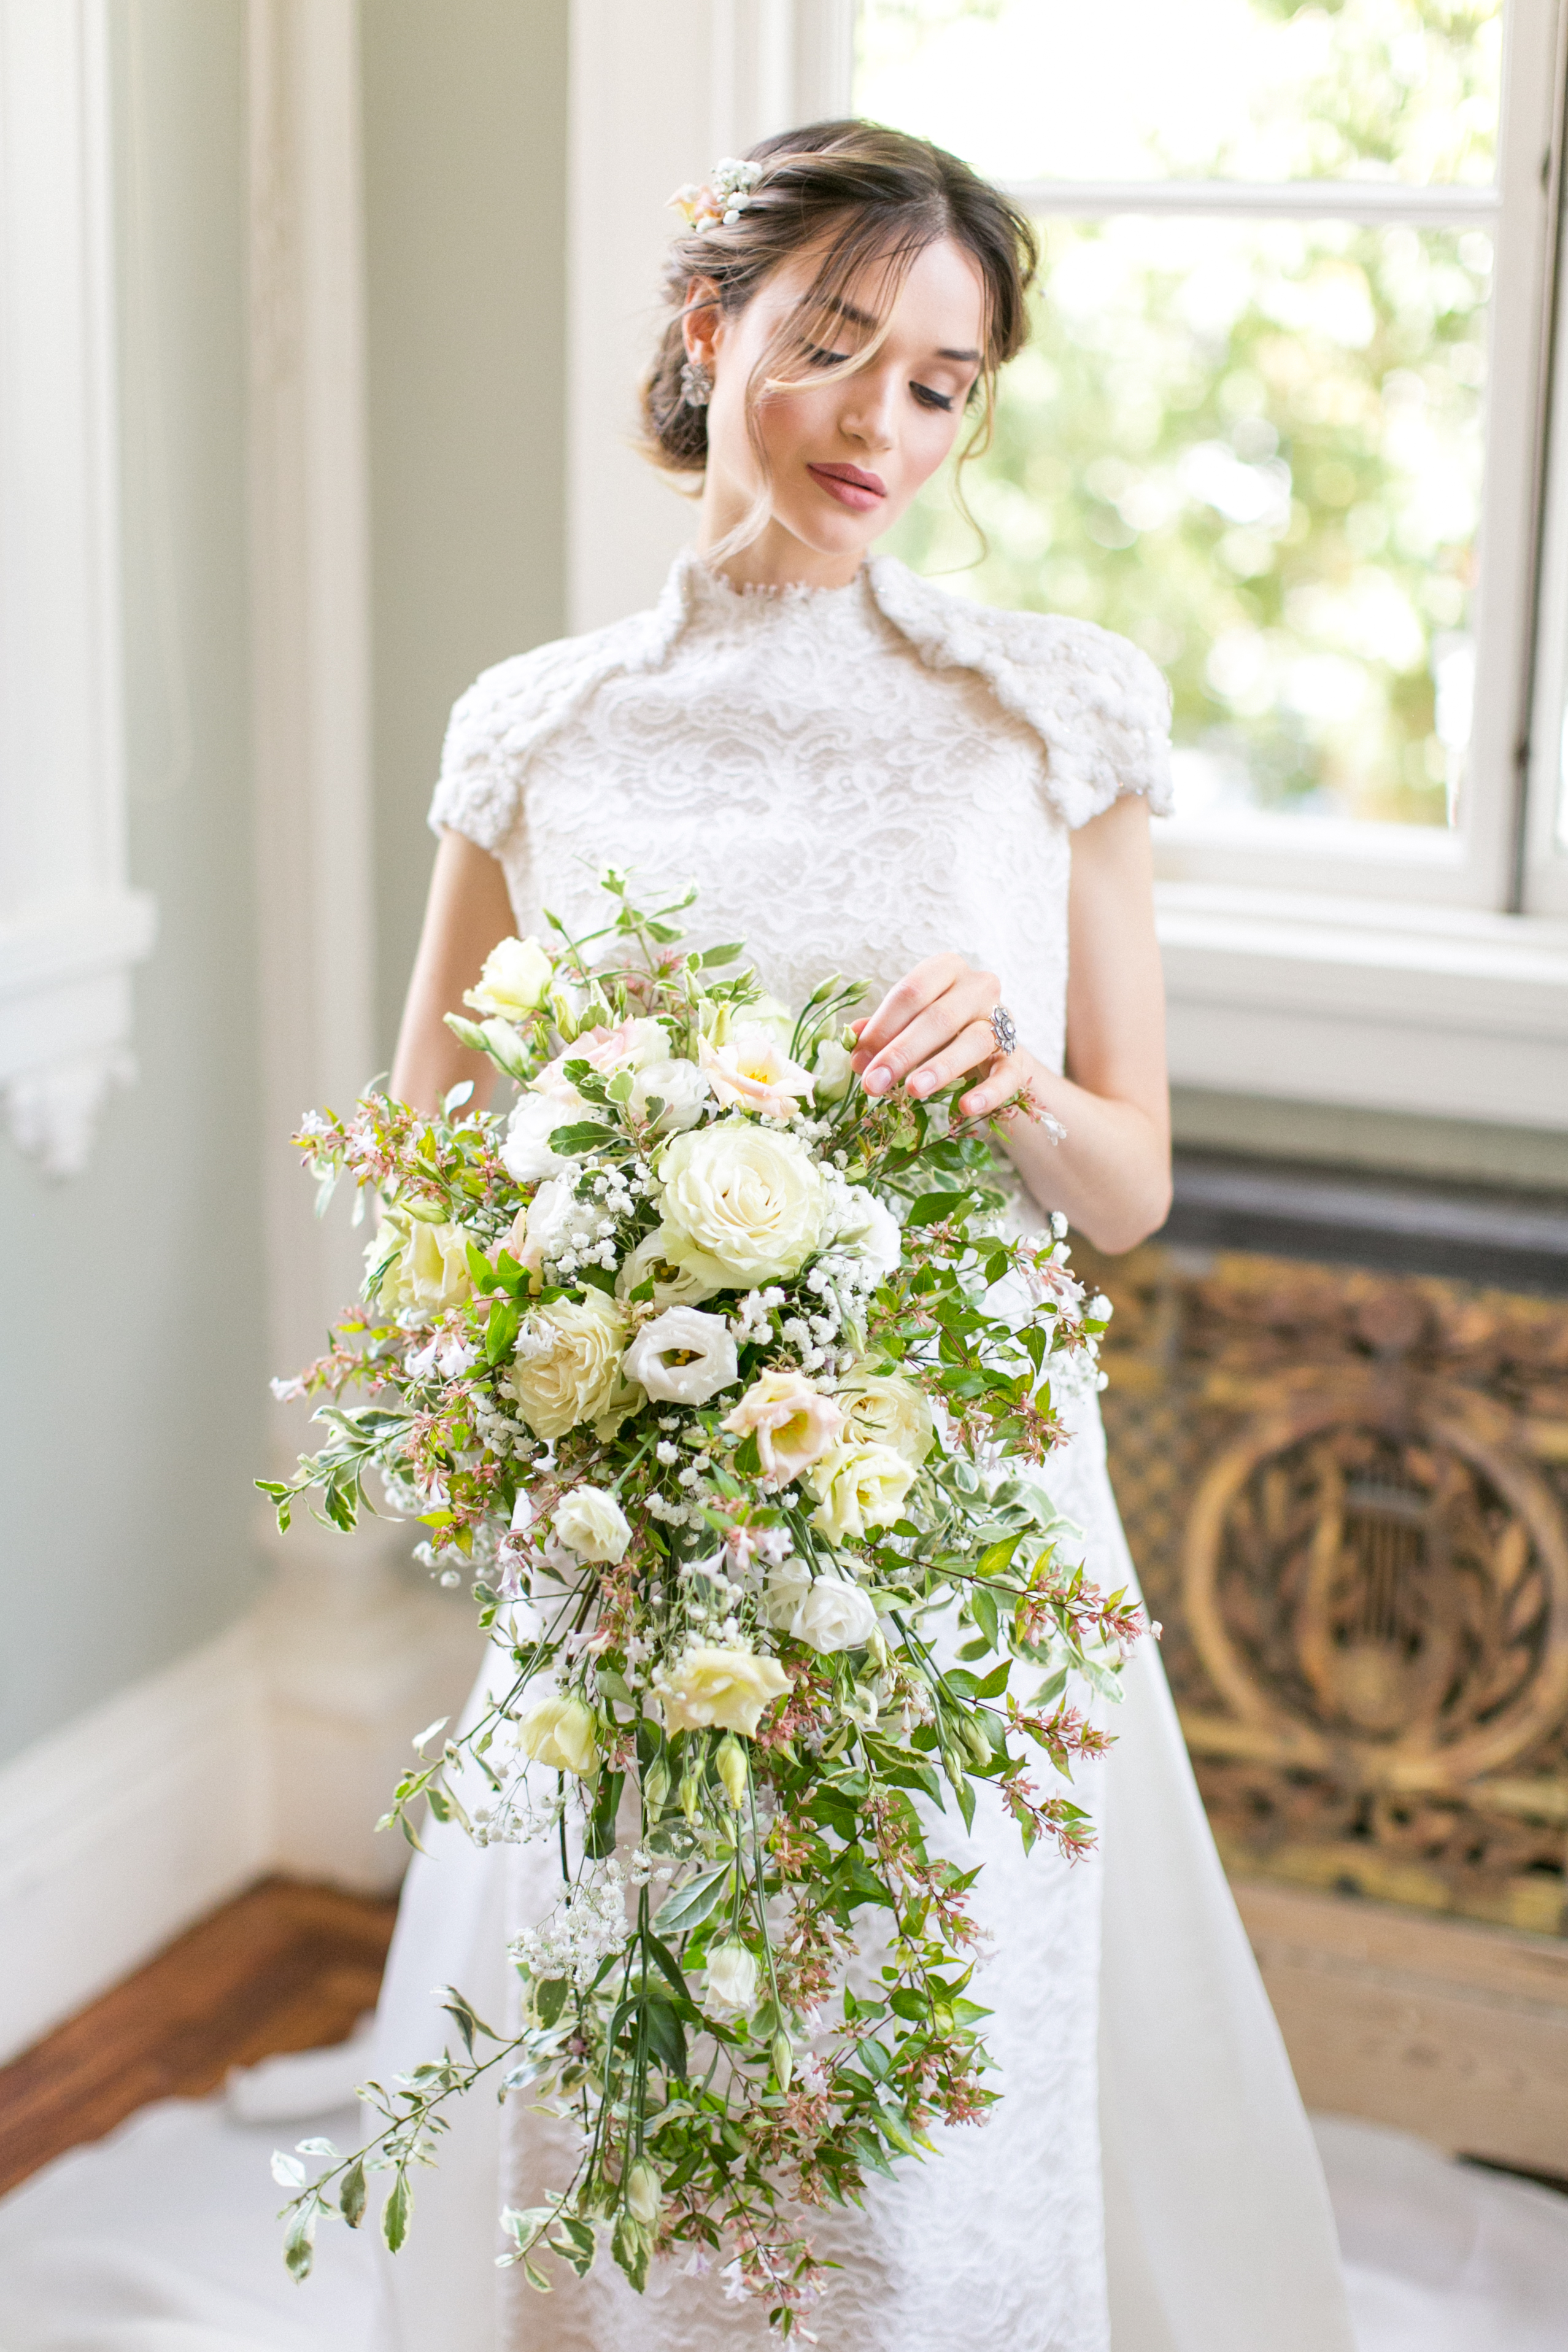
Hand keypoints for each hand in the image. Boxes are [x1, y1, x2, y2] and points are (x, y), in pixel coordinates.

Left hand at [849, 953, 1021, 1118]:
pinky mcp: (1018, 1056)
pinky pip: (1006, 1074)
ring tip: (913, 1091)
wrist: (991, 1048)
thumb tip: (853, 1047)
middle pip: (939, 1017)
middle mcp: (979, 987)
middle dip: (902, 1053)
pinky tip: (965, 1108)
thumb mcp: (908, 1024)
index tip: (860, 1060)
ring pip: (974, 1041)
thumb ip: (881, 1032)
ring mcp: (1003, 1020)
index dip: (883, 1026)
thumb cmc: (939, 1031)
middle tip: (875, 1083)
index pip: (912, 992)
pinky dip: (987, 1092)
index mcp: (946, 970)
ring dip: (941, 1068)